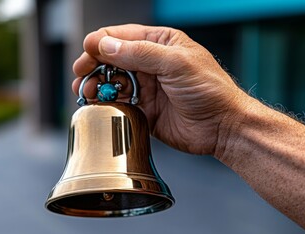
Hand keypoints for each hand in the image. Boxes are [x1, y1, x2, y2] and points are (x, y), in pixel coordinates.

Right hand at [72, 24, 246, 154]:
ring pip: (111, 82)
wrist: (222, 126)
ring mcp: (145, 87)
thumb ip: (140, 53)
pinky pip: (118, 103)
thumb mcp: (176, 63)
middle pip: (111, 59)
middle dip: (93, 65)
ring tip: (86, 91)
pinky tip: (98, 104)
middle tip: (82, 75)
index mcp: (159, 43)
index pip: (121, 36)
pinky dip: (105, 103)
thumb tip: (106, 45)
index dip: (100, 43)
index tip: (87, 55)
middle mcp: (150, 63)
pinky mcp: (143, 109)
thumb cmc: (210, 89)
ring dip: (96, 85)